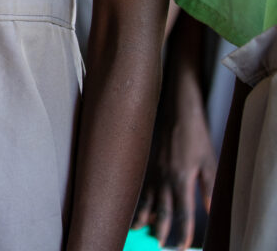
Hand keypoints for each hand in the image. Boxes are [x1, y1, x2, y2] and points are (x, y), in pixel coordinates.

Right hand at [132, 79, 215, 248]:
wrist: (177, 109)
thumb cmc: (195, 133)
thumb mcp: (209, 162)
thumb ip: (209, 189)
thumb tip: (210, 210)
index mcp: (182, 179)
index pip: (182, 213)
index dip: (183, 232)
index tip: (181, 246)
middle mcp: (165, 177)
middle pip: (162, 210)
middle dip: (161, 230)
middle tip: (158, 244)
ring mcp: (153, 168)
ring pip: (146, 198)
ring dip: (142, 215)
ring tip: (137, 229)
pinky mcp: (147, 159)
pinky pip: (141, 185)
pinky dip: (138, 197)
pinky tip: (136, 203)